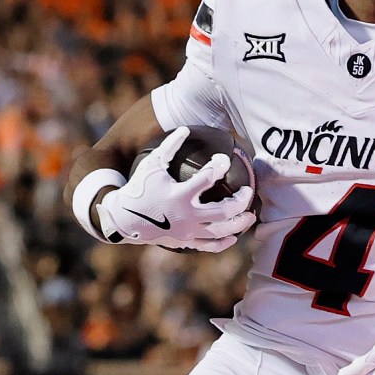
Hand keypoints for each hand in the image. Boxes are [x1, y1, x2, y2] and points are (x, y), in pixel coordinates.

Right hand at [94, 128, 254, 251]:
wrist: (123, 219)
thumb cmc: (139, 188)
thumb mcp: (152, 164)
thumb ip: (169, 146)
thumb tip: (186, 128)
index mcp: (179, 195)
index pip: (207, 179)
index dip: (219, 166)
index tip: (224, 159)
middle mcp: (186, 216)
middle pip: (224, 211)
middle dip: (241, 200)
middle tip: (247, 191)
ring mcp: (187, 232)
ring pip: (222, 231)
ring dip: (240, 223)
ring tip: (250, 215)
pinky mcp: (185, 242)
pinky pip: (210, 246)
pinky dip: (224, 242)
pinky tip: (233, 235)